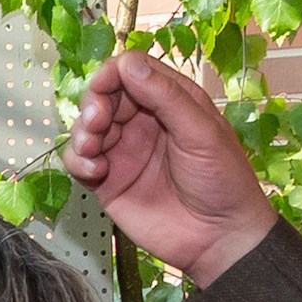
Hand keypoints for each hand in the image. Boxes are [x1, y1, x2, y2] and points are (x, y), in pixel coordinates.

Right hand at [64, 50, 277, 288]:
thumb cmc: (222, 181)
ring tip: (94, 150)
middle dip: (94, 104)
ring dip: (82, 133)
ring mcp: (124, 152)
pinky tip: (98, 172)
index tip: (105, 87)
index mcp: (170, 101)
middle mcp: (143, 122)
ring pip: (86, 128)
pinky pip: (80, 162)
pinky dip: (79, 162)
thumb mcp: (200, 132)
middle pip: (103, 96)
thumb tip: (127, 64)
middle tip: (98, 123)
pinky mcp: (108, 182)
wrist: (219, 238)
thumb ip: (165, 96)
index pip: (132, 71)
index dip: (113, 74)